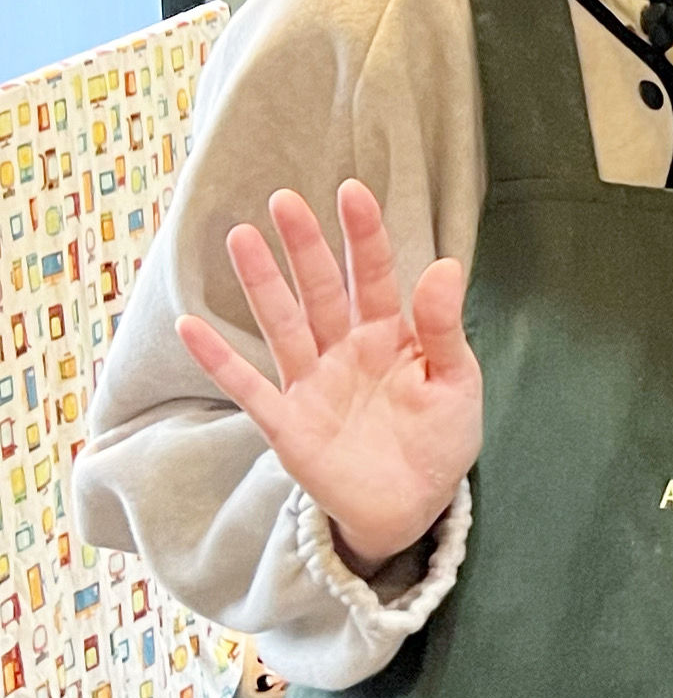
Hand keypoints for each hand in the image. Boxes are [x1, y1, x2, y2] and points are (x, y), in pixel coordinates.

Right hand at [177, 180, 480, 572]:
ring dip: (261, 284)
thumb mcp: (456, 382)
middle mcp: (345, 350)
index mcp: (391, 336)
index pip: (375, 275)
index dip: (364, 235)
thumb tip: (447, 266)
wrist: (413, 506)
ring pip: (283, 324)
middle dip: (304, 246)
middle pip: (321, 289)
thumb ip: (443, 328)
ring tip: (240, 237)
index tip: (352, 192)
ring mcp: (313, 383)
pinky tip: (191, 327)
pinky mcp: (288, 423)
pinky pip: (249, 387)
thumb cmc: (439, 438)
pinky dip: (220, 361)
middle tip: (282, 200)